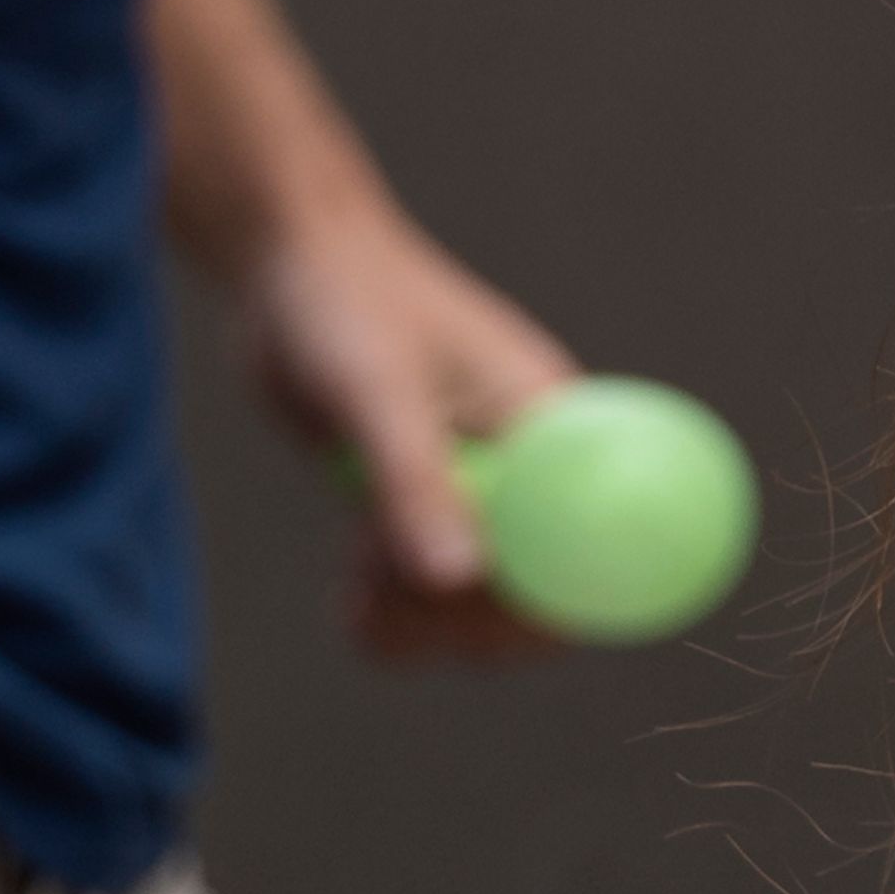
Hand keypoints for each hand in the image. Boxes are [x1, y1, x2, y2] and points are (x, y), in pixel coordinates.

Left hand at [236, 207, 581, 662]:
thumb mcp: (376, 393)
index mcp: (555, 425)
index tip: (489, 630)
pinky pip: (435, 588)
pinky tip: (353, 599)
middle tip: (397, 602)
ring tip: (359, 594)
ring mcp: (483, 484)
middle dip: (475, 620)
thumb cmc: (345, 302)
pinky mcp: (432, 499)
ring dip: (424, 621)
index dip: (567, 601)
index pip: (604, 538)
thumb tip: (457, 580)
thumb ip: (416, 483)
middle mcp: (532, 461)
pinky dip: (396, 613)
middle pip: (548, 586)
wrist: (289, 263)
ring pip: (484, 598)